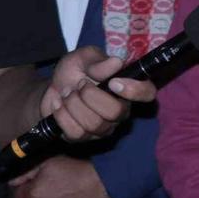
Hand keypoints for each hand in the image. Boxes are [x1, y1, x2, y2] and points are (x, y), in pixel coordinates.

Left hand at [40, 47, 156, 142]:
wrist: (51, 89)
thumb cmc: (74, 71)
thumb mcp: (83, 58)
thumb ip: (98, 61)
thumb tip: (117, 62)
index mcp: (128, 87)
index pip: (147, 93)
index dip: (135, 90)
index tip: (113, 82)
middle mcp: (121, 110)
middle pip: (116, 112)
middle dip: (91, 96)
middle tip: (79, 84)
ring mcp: (104, 127)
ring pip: (94, 124)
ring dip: (74, 105)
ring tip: (67, 94)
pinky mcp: (84, 138)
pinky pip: (75, 132)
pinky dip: (62, 116)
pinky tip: (60, 105)